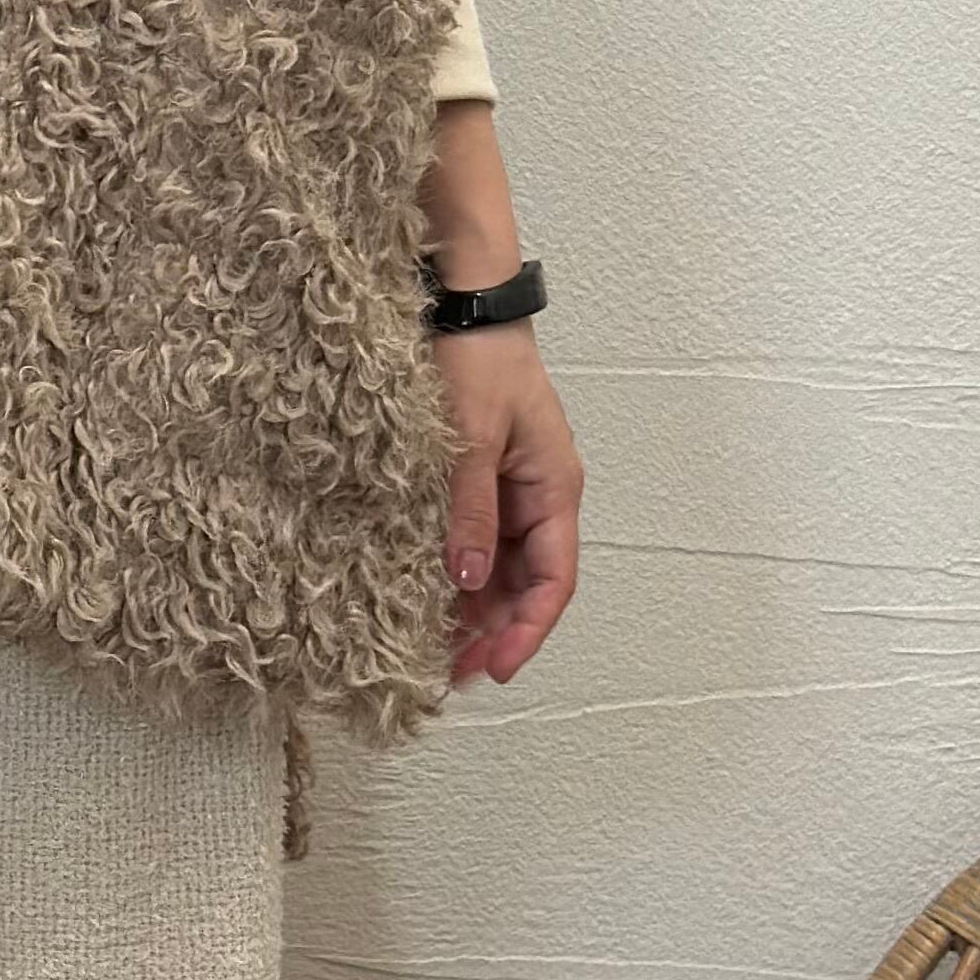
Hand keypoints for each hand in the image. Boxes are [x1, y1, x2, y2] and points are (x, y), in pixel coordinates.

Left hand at [435, 318, 580, 686]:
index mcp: (554, 489)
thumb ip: (470, 511)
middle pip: (525, 585)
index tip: (494, 667)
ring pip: (498, 571)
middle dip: (493, 632)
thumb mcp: (471, 440)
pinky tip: (426, 600)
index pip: (553, 581)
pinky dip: (454, 576)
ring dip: (471, 610)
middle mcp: (538, 498)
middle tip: (450, 672)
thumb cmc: (478, 360)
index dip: (527, 631)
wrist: (462, 307)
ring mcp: (509, 492)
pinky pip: (474, 543)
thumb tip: (468, 582)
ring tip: (433, 648)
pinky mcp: (479, 483)